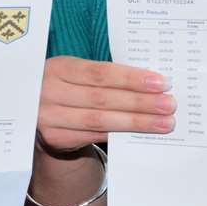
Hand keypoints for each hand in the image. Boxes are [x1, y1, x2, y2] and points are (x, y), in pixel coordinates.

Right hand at [37, 56, 172, 153]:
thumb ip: (105, 76)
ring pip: (100, 120)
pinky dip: (120, 134)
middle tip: (169, 105)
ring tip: (163, 122)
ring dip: (136, 122)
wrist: (37, 114)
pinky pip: (93, 135)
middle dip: (140, 102)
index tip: (161, 83)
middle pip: (103, 98)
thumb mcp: (77, 74)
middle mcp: (49, 91)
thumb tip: (151, 83)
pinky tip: (141, 133)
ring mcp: (49, 116)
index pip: (101, 73)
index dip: (132, 78)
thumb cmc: (69, 88)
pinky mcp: (54, 138)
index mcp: (59, 67)